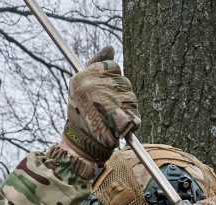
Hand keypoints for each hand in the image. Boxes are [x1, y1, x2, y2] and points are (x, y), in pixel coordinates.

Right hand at [61, 46, 139, 163]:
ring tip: (111, 121)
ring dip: (126, 110)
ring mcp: (108, 103)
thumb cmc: (81, 116)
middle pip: (123, 82)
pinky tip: (119, 128)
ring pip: (130, 98)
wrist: (81, 145)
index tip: (104, 94)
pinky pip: (134, 115)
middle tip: (107, 111)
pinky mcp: (119, 119)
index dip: (111, 81)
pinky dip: (131, 122)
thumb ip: (97, 64)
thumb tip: (110, 47)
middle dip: (120, 96)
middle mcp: (94, 87)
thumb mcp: (83, 87)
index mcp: (83, 77)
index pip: (112, 67)